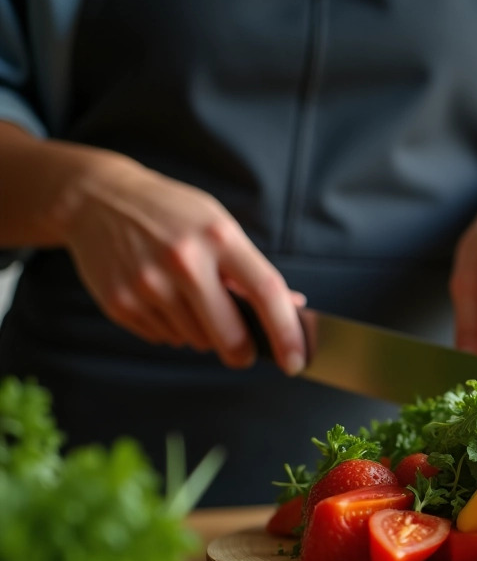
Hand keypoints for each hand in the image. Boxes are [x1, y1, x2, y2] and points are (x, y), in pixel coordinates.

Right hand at [60, 156, 305, 372]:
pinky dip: (172, 329)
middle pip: (230, 333)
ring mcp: (149, 283)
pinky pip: (165, 338)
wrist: (97, 200)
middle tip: (245, 353)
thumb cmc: (171, 215)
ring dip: (203, 334)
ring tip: (187, 300)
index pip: (266, 292)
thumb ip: (252, 270)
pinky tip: (161, 299)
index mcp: (219, 237)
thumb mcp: (218, 226)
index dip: (287, 333)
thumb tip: (294, 307)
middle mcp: (184, 260)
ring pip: (196, 340)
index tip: (296, 360)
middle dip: (243, 352)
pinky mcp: (121, 302)